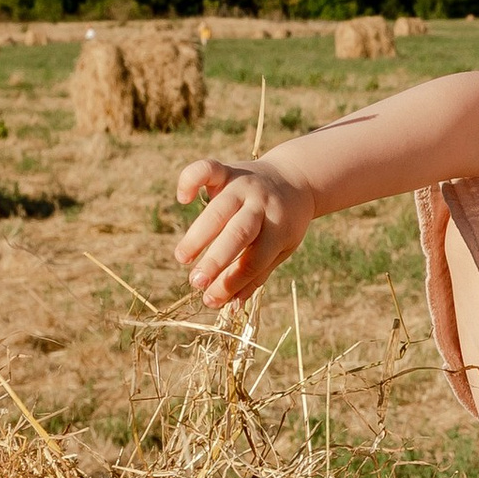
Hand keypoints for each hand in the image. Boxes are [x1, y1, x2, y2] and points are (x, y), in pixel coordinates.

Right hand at [175, 157, 310, 307]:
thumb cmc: (283, 224)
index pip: (255, 261)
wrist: (296, 178)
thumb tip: (228, 308)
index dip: (231, 282)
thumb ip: (255, 275)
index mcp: (279, 229)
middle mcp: (262, 206)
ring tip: (182, 258)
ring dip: (198, 235)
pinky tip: (183, 199)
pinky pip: (207, 169)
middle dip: (216, 260)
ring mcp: (244, 186)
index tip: (210, 300)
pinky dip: (191, 180)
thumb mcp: (280, 249)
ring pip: (219, 209)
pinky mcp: (229, 170)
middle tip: (195, 282)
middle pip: (239, 233)